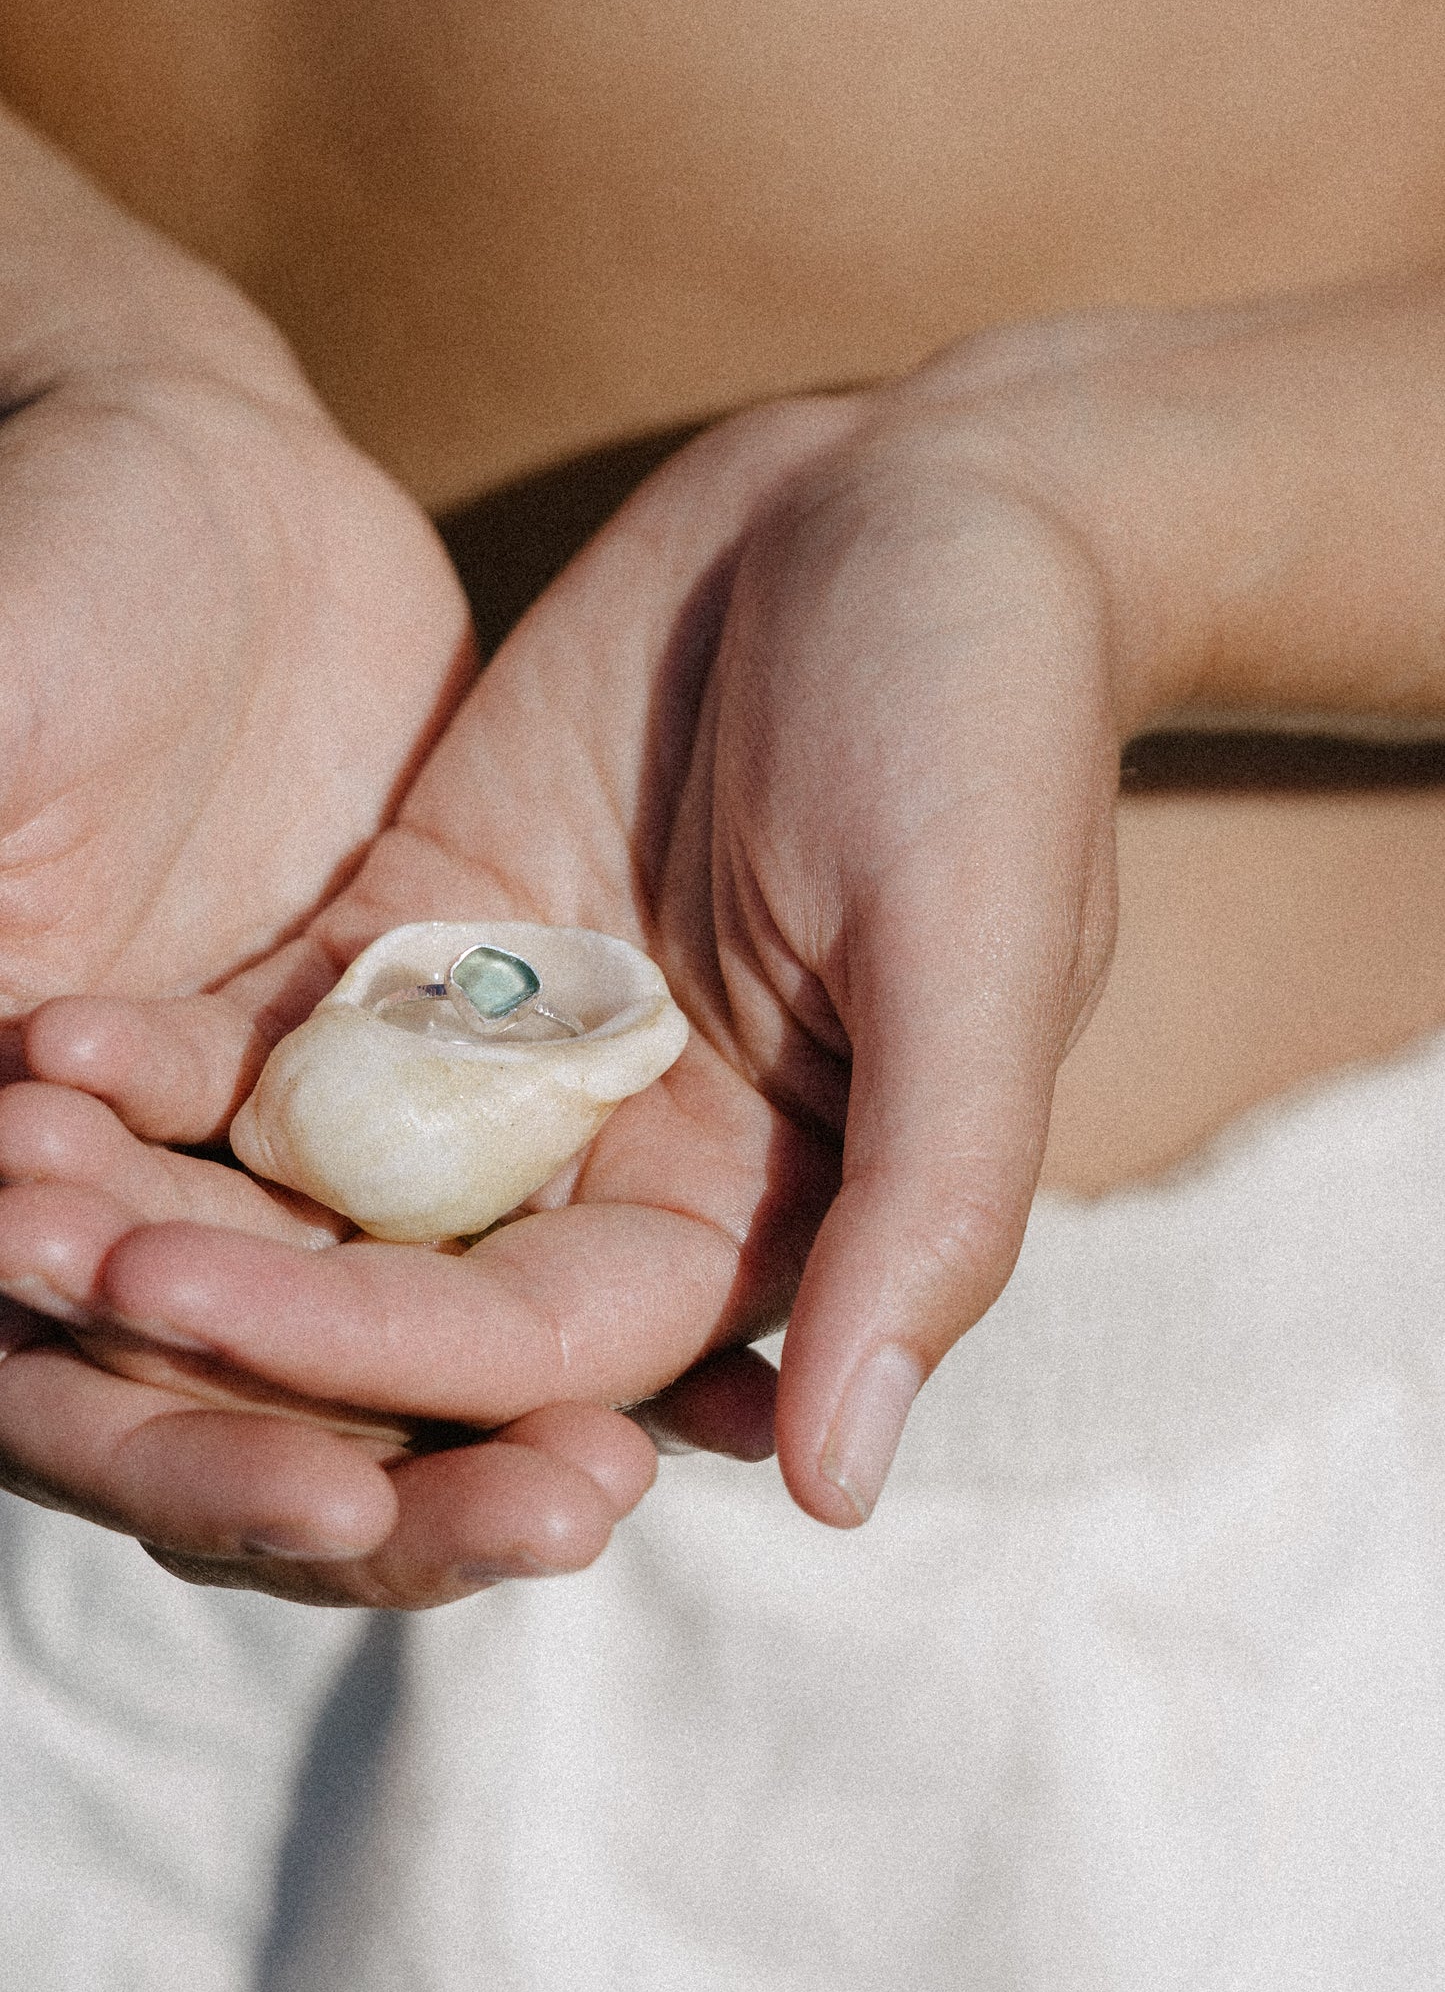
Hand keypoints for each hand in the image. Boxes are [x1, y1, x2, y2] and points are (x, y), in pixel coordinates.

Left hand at [0, 328, 1148, 1592]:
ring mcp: (511, 1047)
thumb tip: (846, 1491)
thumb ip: (927, 1211)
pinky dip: (170, 1050)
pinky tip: (49, 1043)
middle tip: (27, 1252)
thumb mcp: (979, 955)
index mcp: (759, 1206)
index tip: (175, 1301)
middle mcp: (622, 1157)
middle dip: (224, 1291)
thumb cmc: (989, 723)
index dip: (366, 1346)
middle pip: (402, 1288)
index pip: (544, 1342)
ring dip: (160, 1185)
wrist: (914, 500)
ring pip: (319, 1173)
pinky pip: (286, 1023)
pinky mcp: (430, 930)